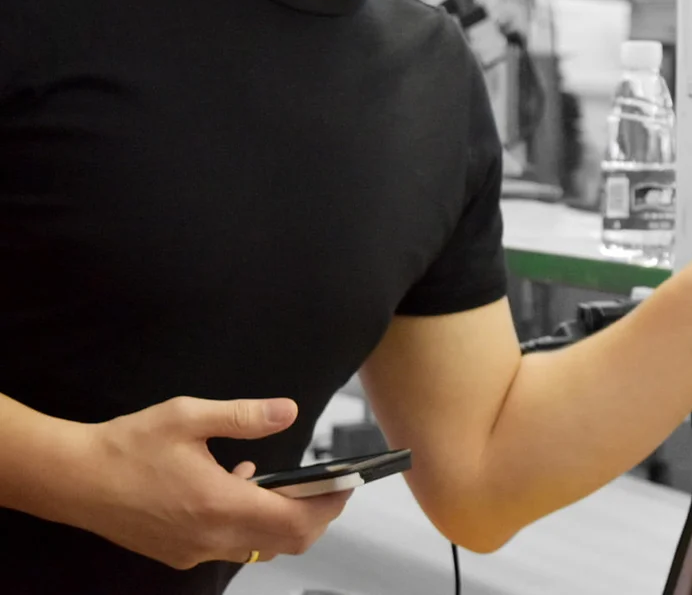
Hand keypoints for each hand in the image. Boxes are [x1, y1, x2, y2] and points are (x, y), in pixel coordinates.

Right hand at [72, 397, 350, 569]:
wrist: (72, 479)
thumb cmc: (126, 446)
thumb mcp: (188, 417)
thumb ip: (244, 416)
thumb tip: (288, 410)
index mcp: (219, 505)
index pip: (295, 522)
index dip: (328, 507)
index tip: (347, 488)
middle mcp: (210, 538)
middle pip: (284, 542)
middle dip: (314, 516)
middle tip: (330, 488)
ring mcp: (192, 551)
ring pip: (257, 546)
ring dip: (280, 520)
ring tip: (286, 483)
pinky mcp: (177, 553)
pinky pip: (228, 545)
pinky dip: (247, 522)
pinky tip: (238, 485)